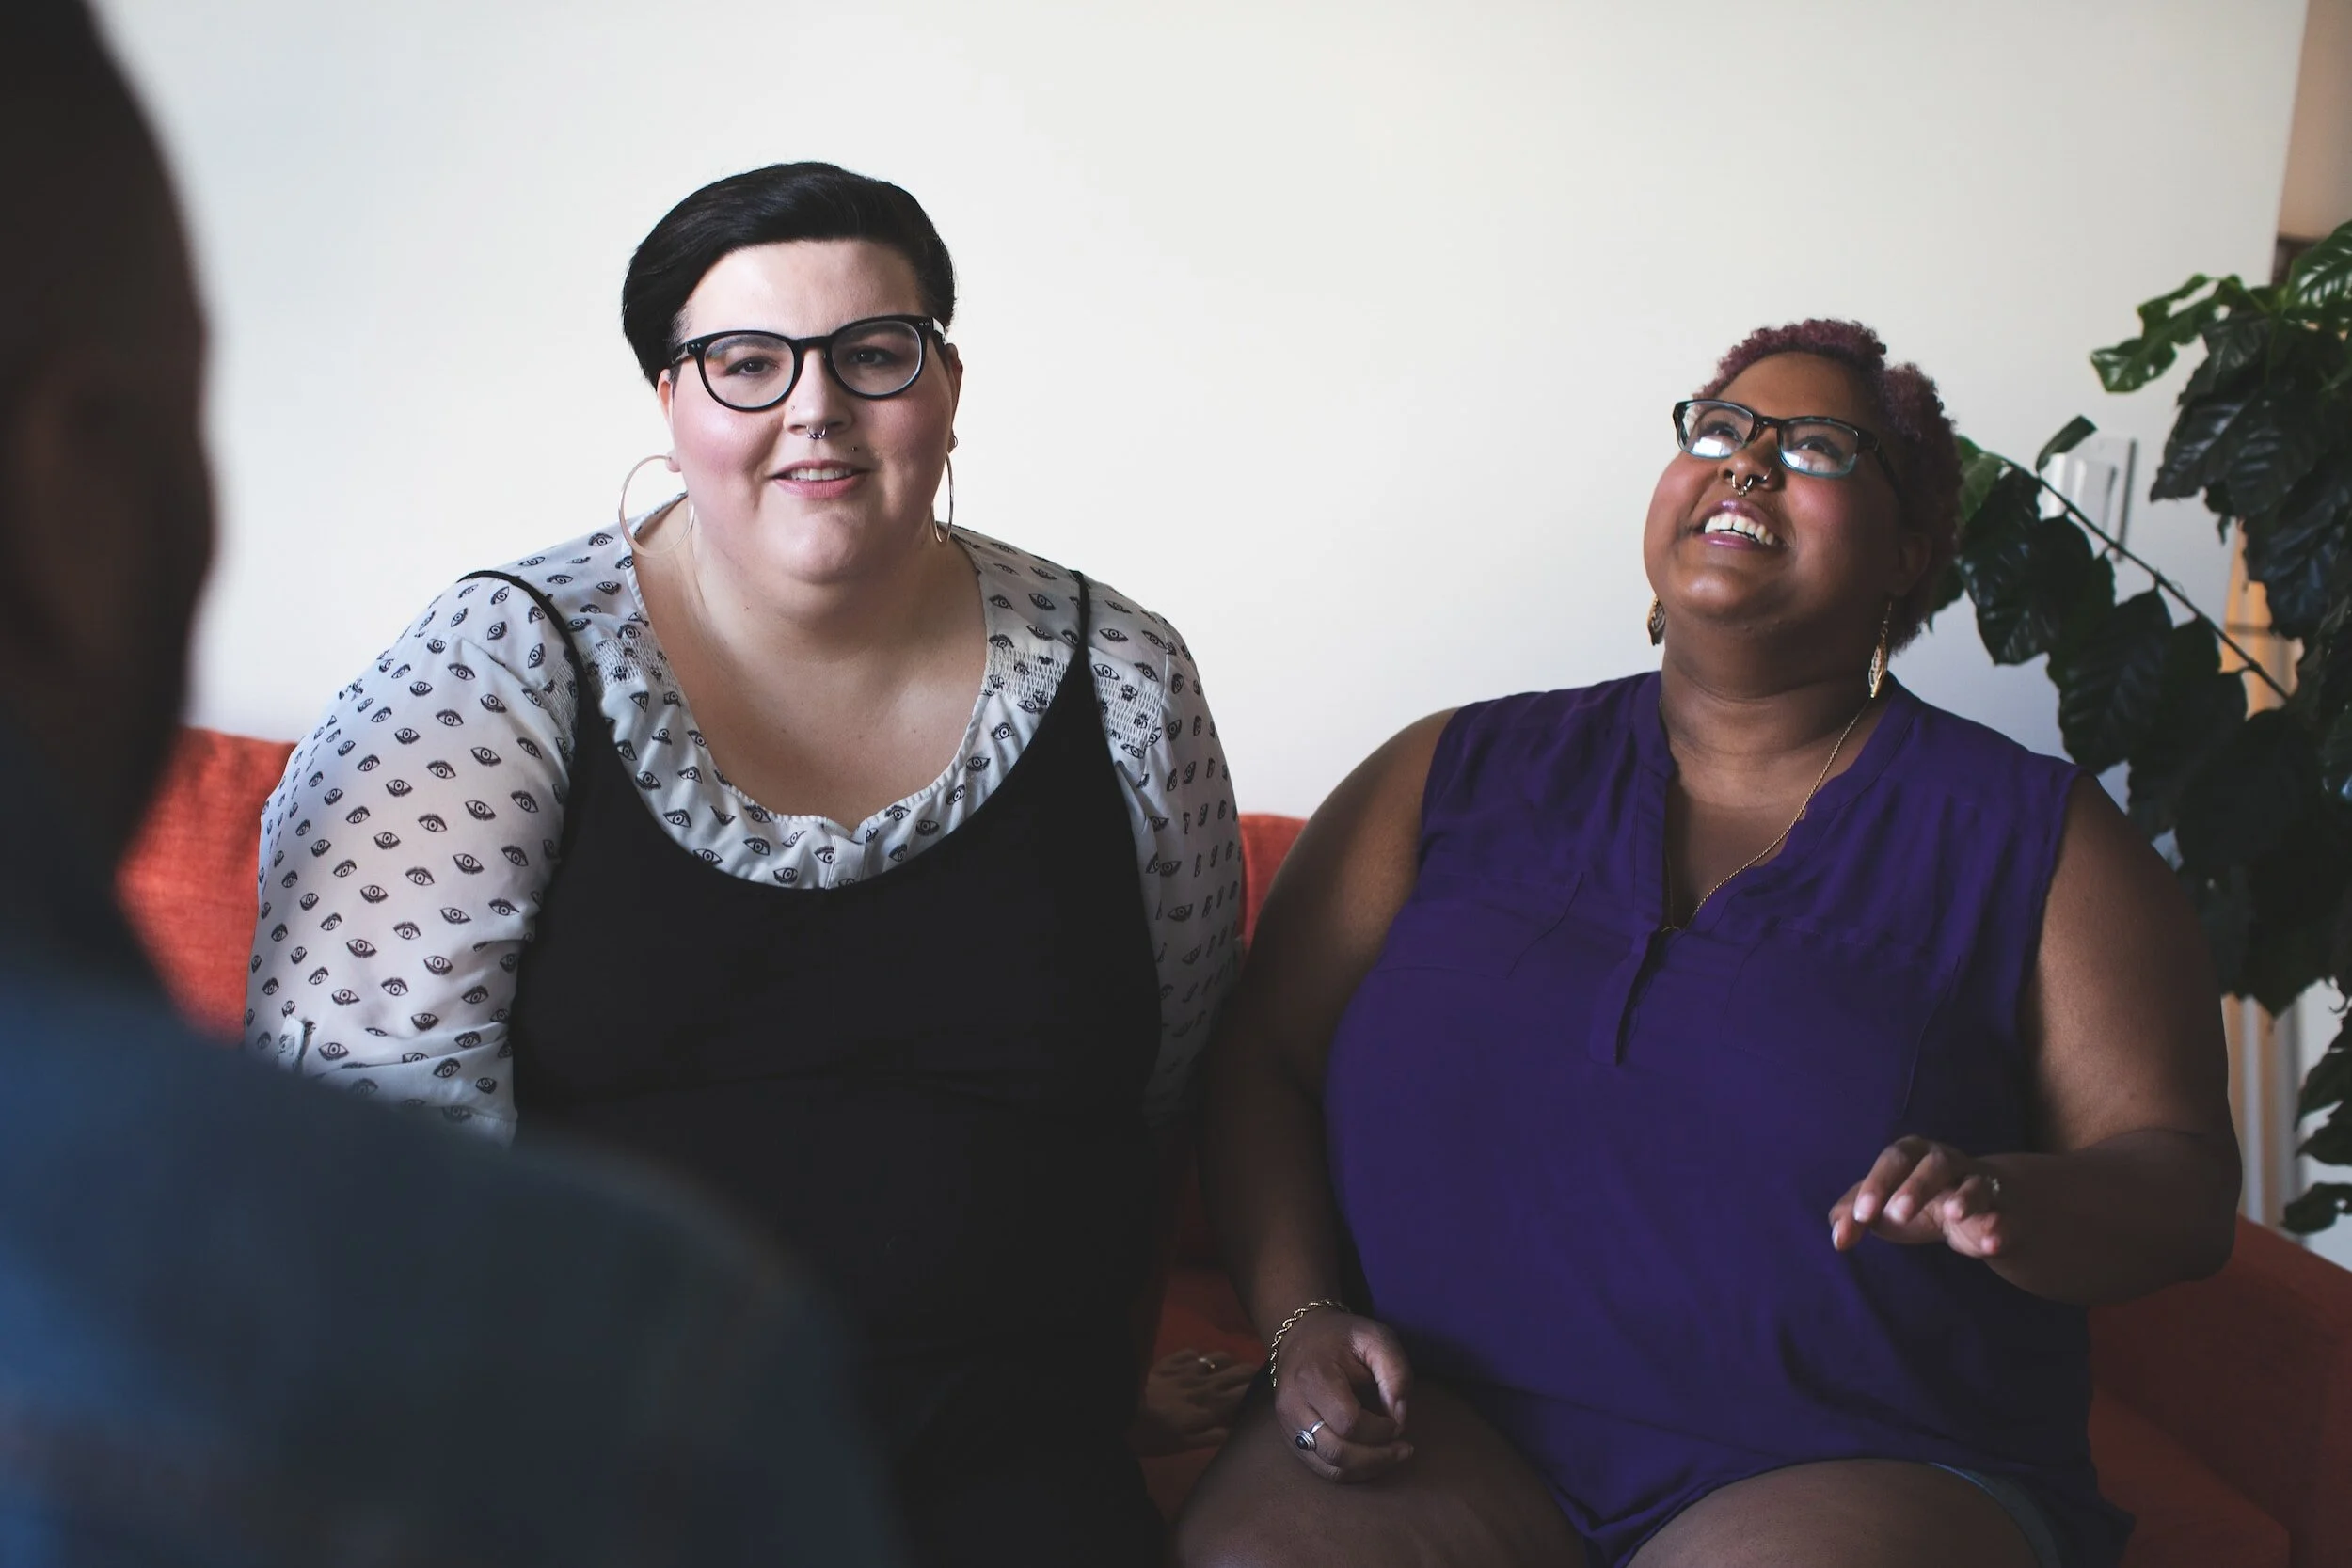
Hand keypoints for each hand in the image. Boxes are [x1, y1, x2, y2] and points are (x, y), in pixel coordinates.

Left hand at [1129, 1348, 1259, 1455]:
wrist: (1118, 1409)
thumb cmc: (1151, 1435)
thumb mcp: (1183, 1445)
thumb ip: (1212, 1436)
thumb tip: (1238, 1429)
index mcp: (1210, 1406)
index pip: (1245, 1393)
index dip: (1259, 1392)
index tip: (1268, 1394)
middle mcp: (1205, 1383)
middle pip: (1239, 1371)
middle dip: (1251, 1374)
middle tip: (1256, 1381)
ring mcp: (1187, 1369)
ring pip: (1219, 1356)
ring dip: (1229, 1362)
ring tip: (1229, 1371)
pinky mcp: (1170, 1360)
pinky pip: (1193, 1351)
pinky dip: (1199, 1356)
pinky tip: (1196, 1364)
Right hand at [1272, 1309, 1415, 1482]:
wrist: (1302, 1336)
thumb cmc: (1343, 1338)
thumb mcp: (1376, 1338)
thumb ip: (1396, 1372)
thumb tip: (1400, 1417)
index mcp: (1314, 1377)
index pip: (1349, 1422)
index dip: (1380, 1430)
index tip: (1397, 1421)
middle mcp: (1294, 1405)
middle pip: (1337, 1452)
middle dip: (1377, 1458)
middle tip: (1402, 1449)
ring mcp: (1288, 1425)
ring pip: (1329, 1468)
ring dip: (1366, 1469)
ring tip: (1390, 1456)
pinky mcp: (1290, 1438)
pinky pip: (1321, 1469)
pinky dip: (1350, 1471)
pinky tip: (1370, 1459)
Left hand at [1830, 1136, 2008, 1258]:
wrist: (1972, 1213)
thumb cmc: (1914, 1201)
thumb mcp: (1881, 1205)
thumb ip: (1853, 1217)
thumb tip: (1839, 1239)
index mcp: (1913, 1153)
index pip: (1894, 1159)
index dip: (1877, 1184)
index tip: (1862, 1216)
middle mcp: (1948, 1161)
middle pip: (1936, 1163)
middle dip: (1917, 1186)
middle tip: (1898, 1214)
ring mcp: (1979, 1184)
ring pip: (1977, 1184)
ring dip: (1966, 1197)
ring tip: (1953, 1214)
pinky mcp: (2002, 1212)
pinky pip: (2004, 1216)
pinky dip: (1999, 1228)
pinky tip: (1991, 1243)